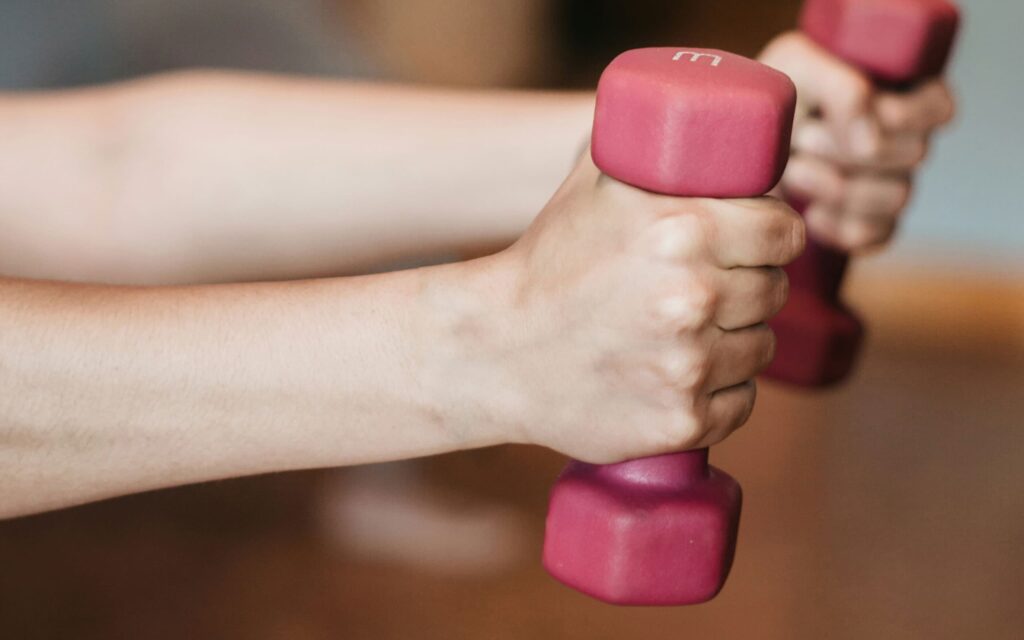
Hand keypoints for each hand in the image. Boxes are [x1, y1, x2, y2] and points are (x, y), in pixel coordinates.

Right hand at [479, 155, 803, 463]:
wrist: (493, 351)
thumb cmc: (547, 262)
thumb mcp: (595, 184)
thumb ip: (656, 147)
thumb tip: (711, 126)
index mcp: (683, 232)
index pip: (784, 232)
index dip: (772, 235)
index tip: (756, 243)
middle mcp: (693, 299)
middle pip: (774, 290)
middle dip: (749, 286)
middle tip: (709, 288)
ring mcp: (689, 368)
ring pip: (760, 349)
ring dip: (736, 339)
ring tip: (687, 333)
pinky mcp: (682, 421)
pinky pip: (741, 402)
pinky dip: (720, 391)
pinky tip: (679, 375)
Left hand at [760, 32, 955, 251]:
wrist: (740, 150)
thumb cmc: (776, 99)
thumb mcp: (799, 68)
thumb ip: (842, 89)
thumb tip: (872, 142)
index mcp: (903, 92)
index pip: (937, 109)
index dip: (899, 115)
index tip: (845, 113)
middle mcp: (906, 141)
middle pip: (914, 154)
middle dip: (848, 148)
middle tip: (803, 139)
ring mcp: (891, 185)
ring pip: (897, 197)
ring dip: (836, 185)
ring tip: (794, 170)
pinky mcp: (870, 224)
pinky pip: (874, 235)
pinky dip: (836, 226)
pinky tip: (808, 211)